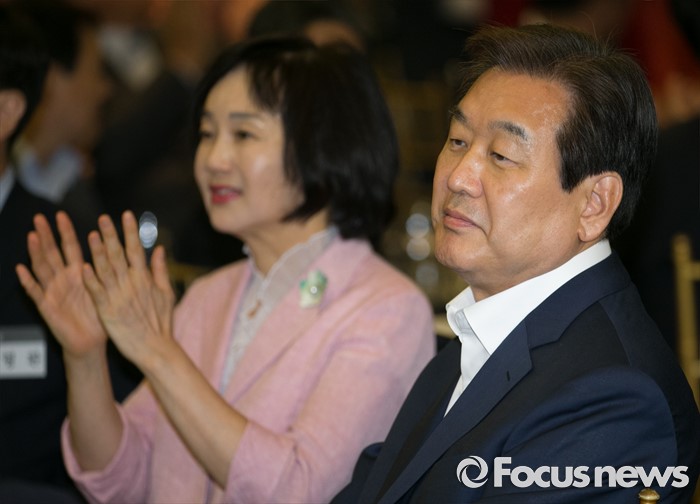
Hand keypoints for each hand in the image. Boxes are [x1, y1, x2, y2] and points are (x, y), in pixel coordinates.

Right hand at [16, 212, 106, 357]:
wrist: (92, 342)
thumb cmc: (101, 315)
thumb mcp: (109, 289)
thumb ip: (113, 270)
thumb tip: (123, 249)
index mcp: (80, 273)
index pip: (71, 248)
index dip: (66, 232)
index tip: (61, 215)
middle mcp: (64, 279)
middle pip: (53, 253)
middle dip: (46, 235)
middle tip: (39, 218)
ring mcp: (53, 291)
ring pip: (43, 268)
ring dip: (36, 253)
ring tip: (32, 236)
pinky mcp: (47, 306)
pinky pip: (36, 292)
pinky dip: (29, 281)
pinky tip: (21, 269)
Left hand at [82, 211, 174, 370]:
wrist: (155, 348)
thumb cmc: (161, 322)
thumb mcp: (166, 293)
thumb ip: (160, 270)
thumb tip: (159, 249)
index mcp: (144, 278)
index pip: (136, 249)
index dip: (130, 231)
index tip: (126, 215)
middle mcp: (131, 284)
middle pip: (119, 255)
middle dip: (111, 235)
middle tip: (103, 218)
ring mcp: (118, 297)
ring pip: (106, 270)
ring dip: (98, 252)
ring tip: (91, 235)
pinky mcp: (108, 311)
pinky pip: (97, 292)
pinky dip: (91, 280)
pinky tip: (84, 267)